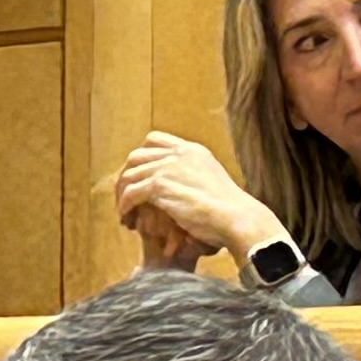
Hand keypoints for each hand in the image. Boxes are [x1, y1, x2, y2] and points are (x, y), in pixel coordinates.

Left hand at [112, 132, 290, 262]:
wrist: (237, 218)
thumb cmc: (229, 211)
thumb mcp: (210, 183)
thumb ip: (190, 177)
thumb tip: (174, 187)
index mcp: (192, 150)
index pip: (154, 140)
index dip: (140, 158)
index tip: (136, 180)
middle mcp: (179, 154)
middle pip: (136, 156)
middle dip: (126, 178)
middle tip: (126, 201)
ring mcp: (169, 167)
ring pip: (129, 176)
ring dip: (122, 196)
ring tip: (126, 216)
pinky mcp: (161, 185)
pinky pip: (130, 194)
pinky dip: (125, 207)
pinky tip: (128, 220)